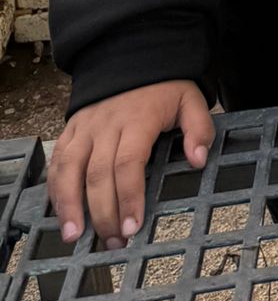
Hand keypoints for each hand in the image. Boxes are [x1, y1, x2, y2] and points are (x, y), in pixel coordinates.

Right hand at [48, 80, 214, 248]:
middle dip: (103, 213)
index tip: (133, 227)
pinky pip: (57, 162)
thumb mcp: (191, 100)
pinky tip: (61, 214)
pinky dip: (55, 189)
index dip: (129, 198)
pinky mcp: (70, 131)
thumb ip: (199, 129)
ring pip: (69, 170)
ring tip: (74, 237)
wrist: (133, 58)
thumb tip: (198, 160)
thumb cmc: (164, 88)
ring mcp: (84, 128)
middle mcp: (106, 125)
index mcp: (137, 120)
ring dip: (69, 206)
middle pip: (98, 174)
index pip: (129, 164)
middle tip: (114, 242)